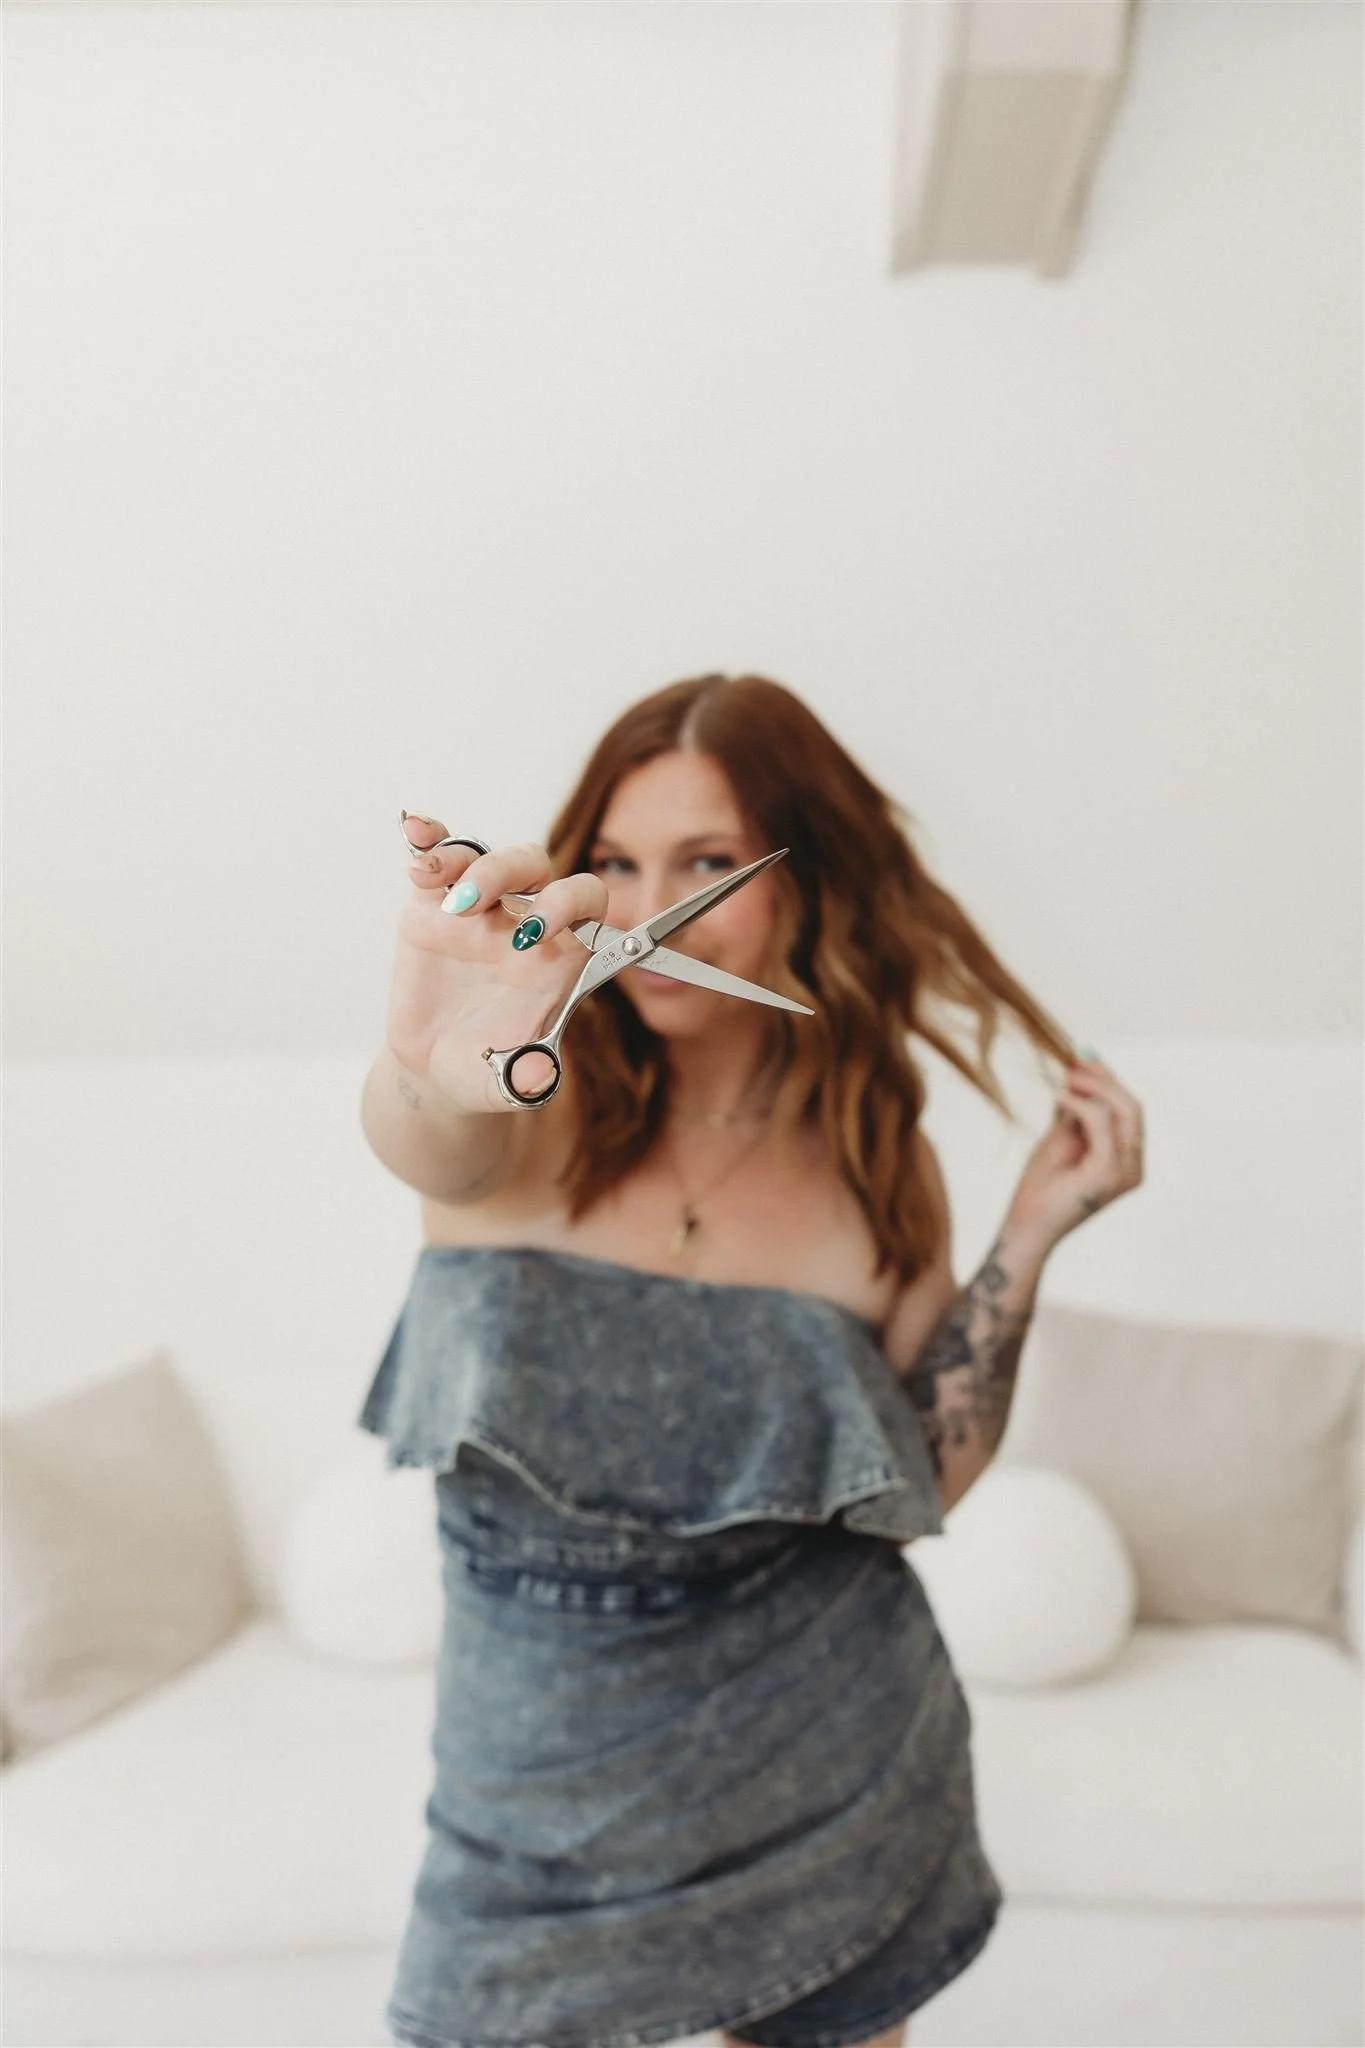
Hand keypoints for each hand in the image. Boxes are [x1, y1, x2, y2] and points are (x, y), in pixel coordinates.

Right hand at [390, 813, 607, 1113]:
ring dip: (469, 864)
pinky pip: (437, 862)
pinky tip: (415, 834)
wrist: (437, 1069)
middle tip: (476, 908)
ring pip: (487, 858)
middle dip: (510, 874)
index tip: (540, 928)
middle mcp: (524, 921)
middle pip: (534, 867)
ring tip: (442, 892)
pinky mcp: (433, 907)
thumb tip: (540, 1077)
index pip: (585, 905)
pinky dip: (429, 842)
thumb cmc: (487, 1071)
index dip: (570, 904)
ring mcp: (480, 910)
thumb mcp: (507, 1085)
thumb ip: (527, 1081)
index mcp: (559, 954)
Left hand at [1004, 1053, 1145, 1252]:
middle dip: (1104, 1078)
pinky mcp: (1108, 1172)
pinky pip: (1101, 1123)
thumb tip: (1078, 1071)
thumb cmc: (1040, 1187)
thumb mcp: (1061, 1138)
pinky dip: (1081, 1104)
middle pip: (1132, 1106)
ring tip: (1065, 1079)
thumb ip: (1074, 1110)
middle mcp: (1134, 1165)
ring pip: (1124, 1110)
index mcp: (1126, 1159)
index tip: (1081, 1058)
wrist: (1026, 1225)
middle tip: (1073, 1062)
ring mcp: (1126, 1171)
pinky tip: (1060, 1097)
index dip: (1107, 1080)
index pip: (1128, 1109)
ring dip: (1094, 1086)